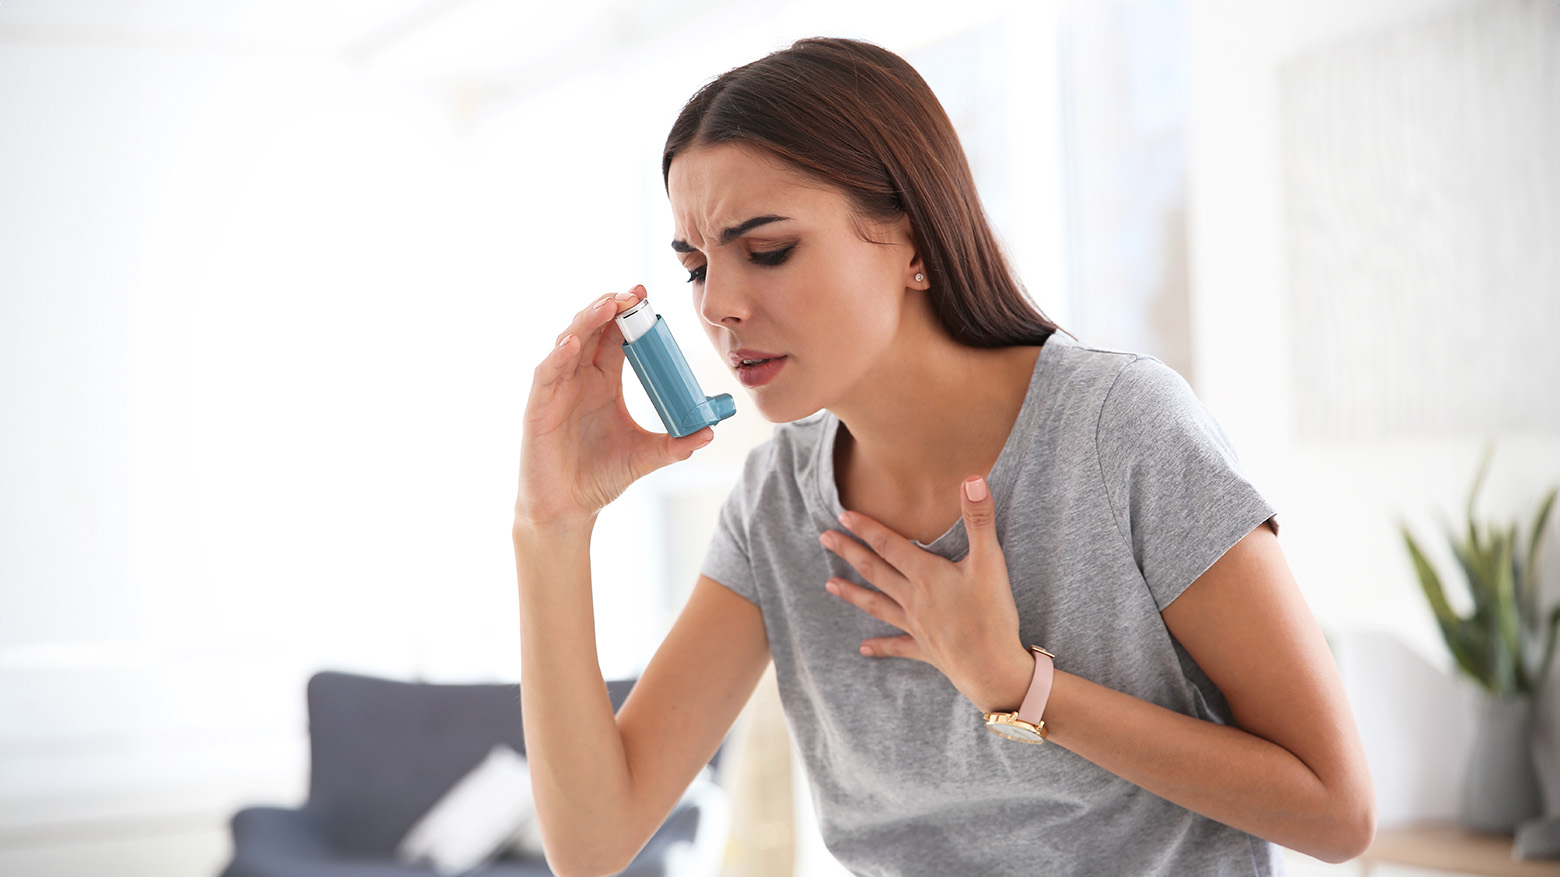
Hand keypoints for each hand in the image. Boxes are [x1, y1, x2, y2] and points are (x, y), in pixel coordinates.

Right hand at [516, 286, 713, 529]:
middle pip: (592, 329)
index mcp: (604, 380)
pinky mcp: (538, 408)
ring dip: (587, 321)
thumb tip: (708, 433)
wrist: (569, 509)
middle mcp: (579, 378)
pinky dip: (559, 356)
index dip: (629, 316)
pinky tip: (574, 343)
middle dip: (610, 307)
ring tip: (609, 305)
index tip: (648, 298)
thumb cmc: (600, 477)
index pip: (615, 337)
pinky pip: (547, 374)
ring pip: (568, 342)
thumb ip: (675, 444)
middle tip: (633, 294)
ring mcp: (557, 390)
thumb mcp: (645, 456)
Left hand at [819, 476, 1035, 711]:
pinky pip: (898, 646)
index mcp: (926, 575)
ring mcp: (917, 626)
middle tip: (824, 538)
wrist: (993, 669)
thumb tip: (972, 479)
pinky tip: (863, 649)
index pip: (890, 545)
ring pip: (877, 606)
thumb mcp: (990, 562)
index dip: (867, 528)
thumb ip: (979, 519)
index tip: (843, 515)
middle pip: (875, 571)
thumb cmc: (993, 615)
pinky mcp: (926, 650)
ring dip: (853, 594)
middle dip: (849, 552)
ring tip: (828, 585)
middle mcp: (914, 598)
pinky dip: (881, 646)